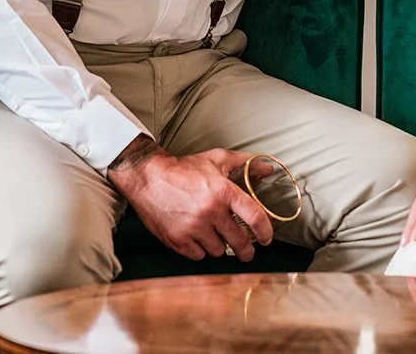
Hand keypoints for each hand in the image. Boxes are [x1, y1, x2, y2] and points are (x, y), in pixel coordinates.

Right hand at [107, 135, 275, 260]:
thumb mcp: (216, 159)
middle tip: (246, 250)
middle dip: (246, 249)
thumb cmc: (184, 169)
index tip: (267, 239)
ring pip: (219, 250)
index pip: (255, 217)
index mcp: (223, 191)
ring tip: (216, 237)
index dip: (266, 232)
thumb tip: (267, 169)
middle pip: (239, 241)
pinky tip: (199, 239)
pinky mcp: (177, 239)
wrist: (149, 177)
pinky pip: (199, 255)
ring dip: (220, 246)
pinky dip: (201, 250)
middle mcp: (210, 211)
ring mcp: (193, 227)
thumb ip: (245, 163)